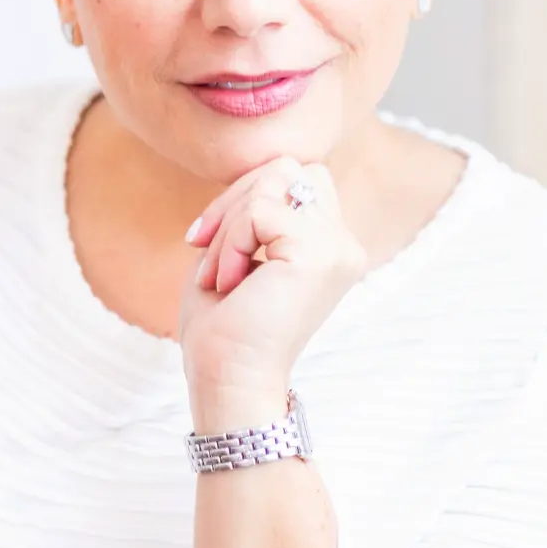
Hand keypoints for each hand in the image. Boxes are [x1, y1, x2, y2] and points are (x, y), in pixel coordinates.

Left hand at [178, 155, 367, 412]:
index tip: (203, 240)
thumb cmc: (224, 327)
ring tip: (218, 272)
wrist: (228, 381)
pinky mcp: (318, 254)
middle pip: (288, 167)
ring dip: (229, 222)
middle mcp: (344, 244)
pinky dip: (231, 240)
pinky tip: (228, 281)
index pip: (294, 177)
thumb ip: (255, 209)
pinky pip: (261, 210)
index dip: (243, 196)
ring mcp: (337, 247)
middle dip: (236, 197)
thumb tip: (261, 169)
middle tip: (203, 246)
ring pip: (274, 178)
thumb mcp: (237, 252)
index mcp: (331, 246)